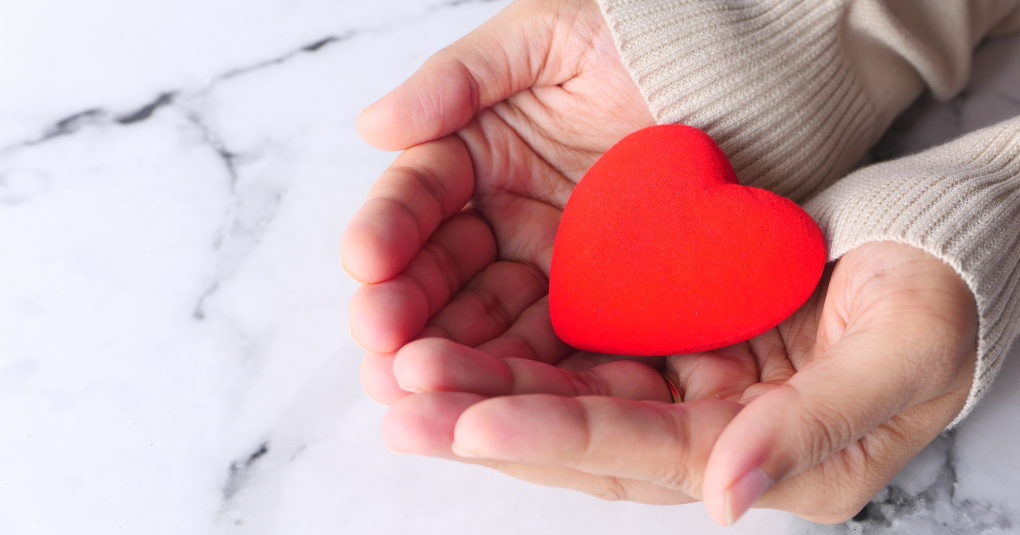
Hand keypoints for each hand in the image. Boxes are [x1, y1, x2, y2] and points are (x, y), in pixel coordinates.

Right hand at [345, 0, 653, 399]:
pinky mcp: (602, 305)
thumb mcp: (539, 39)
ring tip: (414, 385)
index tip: (364, 260)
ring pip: (490, 320)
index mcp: (477, 155)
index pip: (419, 197)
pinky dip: (524, 375)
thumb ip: (457, 80)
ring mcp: (552, 267)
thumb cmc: (632, 39)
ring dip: (451, 356)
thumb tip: (372, 125)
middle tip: (379, 343)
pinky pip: (559, 344)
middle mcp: (505, 218)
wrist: (739, 71)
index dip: (388, 228)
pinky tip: (494, 400)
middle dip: (405, 308)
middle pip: (443, 272)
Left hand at [383, 242, 976, 524]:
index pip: (641, 452)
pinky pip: (579, 354)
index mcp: (769, 456)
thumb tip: (732, 498)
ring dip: (483, 387)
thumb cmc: (937, 300)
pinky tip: (452, 340)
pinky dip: (515, 350)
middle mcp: (711, 438)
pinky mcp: (665, 346)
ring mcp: (683, 392)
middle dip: (486, 420)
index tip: (469, 420)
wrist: (932, 246)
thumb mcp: (902, 354)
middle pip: (582, 437)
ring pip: (566, 396)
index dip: (555, 433)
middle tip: (398, 402)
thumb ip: (817, 425)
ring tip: (399, 372)